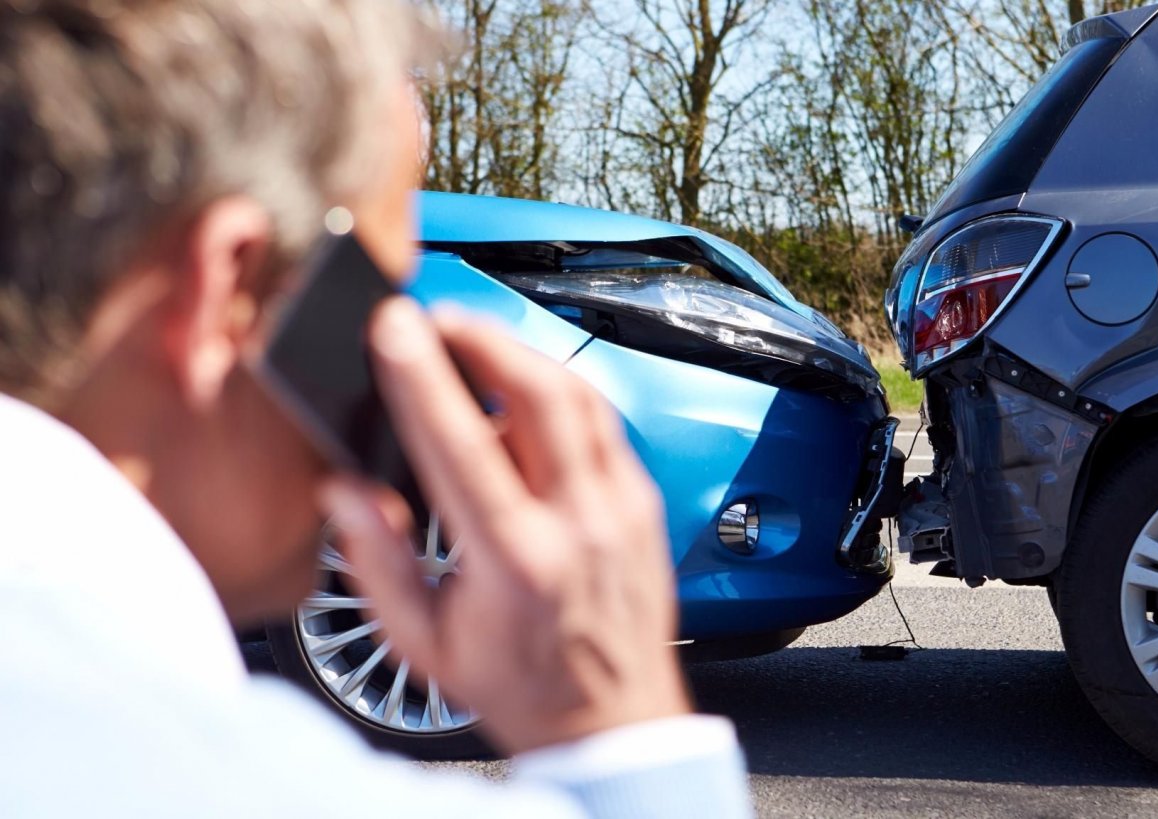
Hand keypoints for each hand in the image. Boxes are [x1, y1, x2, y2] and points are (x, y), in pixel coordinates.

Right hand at [318, 297, 691, 753]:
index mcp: (515, 562)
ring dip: (522, 354)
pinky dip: (559, 392)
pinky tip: (525, 392)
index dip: (422, 377)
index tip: (394, 327)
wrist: (613, 722)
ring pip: (579, 395)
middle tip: (437, 318)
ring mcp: (621, 508)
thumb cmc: (521, 686)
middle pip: (539, 393)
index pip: (463, 444)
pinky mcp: (643, 502)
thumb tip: (345, 492)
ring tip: (474, 342)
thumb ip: (378, 563)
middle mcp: (579, 524)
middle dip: (482, 336)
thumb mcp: (426, 644)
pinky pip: (603, 422)